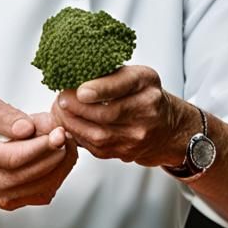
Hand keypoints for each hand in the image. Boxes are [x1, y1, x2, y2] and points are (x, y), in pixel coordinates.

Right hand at [0, 97, 78, 210]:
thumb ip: (4, 115)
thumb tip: (26, 128)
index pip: (13, 157)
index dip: (40, 146)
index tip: (58, 132)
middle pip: (29, 174)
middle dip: (55, 154)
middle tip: (66, 136)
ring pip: (40, 187)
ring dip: (61, 165)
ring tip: (66, 144)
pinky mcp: (12, 203)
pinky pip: (43, 194)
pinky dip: (58, 175)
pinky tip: (59, 158)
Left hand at [52, 65, 189, 165]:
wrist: (167, 127)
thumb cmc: (144, 95)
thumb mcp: (134, 75)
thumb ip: (108, 75)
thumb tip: (73, 75)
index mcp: (146, 83)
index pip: (122, 85)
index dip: (100, 89)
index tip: (80, 90)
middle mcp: (146, 110)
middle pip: (106, 113)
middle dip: (77, 107)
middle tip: (60, 99)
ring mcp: (137, 135)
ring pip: (98, 134)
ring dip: (72, 123)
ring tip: (60, 112)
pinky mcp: (125, 152)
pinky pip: (95, 147)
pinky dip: (78, 135)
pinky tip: (69, 125)